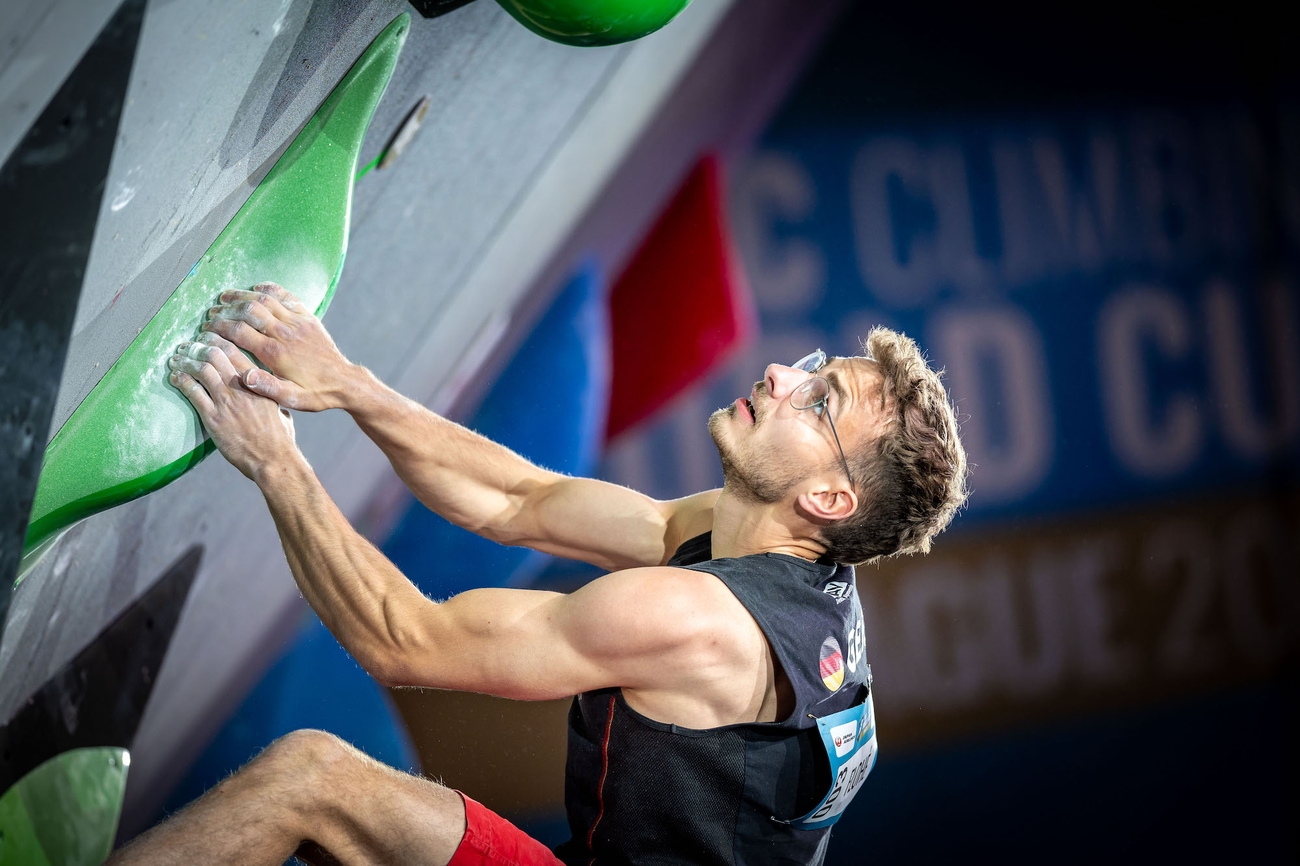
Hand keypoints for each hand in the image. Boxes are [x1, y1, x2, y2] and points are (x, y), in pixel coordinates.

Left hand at [168, 332, 297, 480]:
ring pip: (201, 370)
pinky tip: (174, 376)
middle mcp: (241, 387)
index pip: (235, 350)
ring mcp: (226, 402)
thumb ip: (270, 396)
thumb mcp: (281, 408)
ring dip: (185, 360)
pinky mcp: (213, 418)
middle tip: (188, 345)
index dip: (217, 339)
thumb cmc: (281, 438)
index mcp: (258, 382)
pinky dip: (181, 381)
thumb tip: (269, 393)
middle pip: (215, 354)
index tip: (207, 336)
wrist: (273, 459)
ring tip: (176, 358)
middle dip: (198, 346)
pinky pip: (193, 392)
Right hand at [201, 282, 354, 411]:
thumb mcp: (290, 399)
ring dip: (243, 296)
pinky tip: (257, 288)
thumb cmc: (316, 393)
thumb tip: (244, 376)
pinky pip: (287, 296)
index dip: (219, 327)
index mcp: (276, 354)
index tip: (206, 328)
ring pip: (265, 300)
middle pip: (249, 311)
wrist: (345, 382)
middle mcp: (285, 333)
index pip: (239, 332)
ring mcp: (298, 322)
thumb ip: (266, 387)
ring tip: (225, 297)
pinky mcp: (308, 317)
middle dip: (226, 310)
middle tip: (212, 312)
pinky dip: (270, 289)